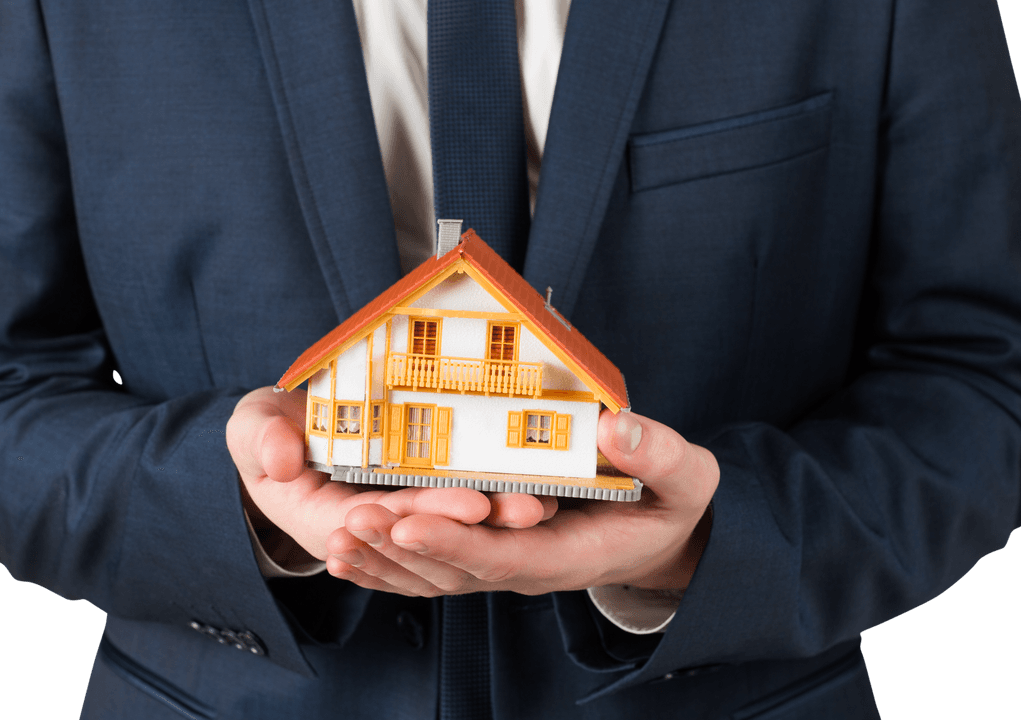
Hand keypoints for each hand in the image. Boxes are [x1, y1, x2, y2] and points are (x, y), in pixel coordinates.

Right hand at [226, 387, 555, 565]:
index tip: (473, 504)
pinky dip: (494, 503)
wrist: (284, 434)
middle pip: (433, 532)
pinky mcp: (416, 503)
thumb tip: (281, 461)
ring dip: (500, 518)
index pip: (387, 524)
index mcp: (327, 522)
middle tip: (532, 506)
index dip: (430, 515)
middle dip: (485, 521)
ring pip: (454, 527)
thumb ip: (260, 440)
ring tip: (546, 503)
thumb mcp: (251, 428)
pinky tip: (539, 493)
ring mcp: (396, 519)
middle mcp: (371, 531)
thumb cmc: (267, 432)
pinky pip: (458, 509)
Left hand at [325, 409, 717, 595]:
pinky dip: (389, 566)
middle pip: (454, 568)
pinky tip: (348, 558)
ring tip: (335, 538)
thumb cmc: (673, 504)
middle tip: (348, 520)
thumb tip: (619, 428)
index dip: (455, 540)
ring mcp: (505, 564)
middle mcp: (528, 567)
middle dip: (400, 548)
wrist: (661, 535)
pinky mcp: (490, 553)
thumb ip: (660, 456)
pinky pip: (433, 568)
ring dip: (383, 559)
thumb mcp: (685, 477)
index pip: (504, 554)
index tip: (409, 519)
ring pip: (435, 573)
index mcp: (571, 553)